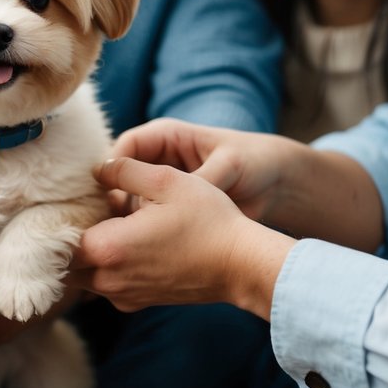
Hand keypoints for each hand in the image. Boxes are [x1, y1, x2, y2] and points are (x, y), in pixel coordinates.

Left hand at [70, 158, 293, 320]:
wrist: (243, 265)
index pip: (59, 239)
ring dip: (89, 252)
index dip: (63, 218)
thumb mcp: (166, 180)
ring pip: (86, 275)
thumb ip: (123, 169)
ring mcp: (124, 296)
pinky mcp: (139, 302)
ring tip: (108, 222)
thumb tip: (97, 169)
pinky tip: (127, 241)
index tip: (76, 200)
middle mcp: (109, 281)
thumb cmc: (208, 221)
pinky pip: (107, 284)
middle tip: (88, 209)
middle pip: (66, 262)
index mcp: (108, 249)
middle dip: (71, 238)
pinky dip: (107, 265)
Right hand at [113, 119, 380, 249]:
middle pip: (119, 178)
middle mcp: (157, 160)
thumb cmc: (254, 162)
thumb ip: (202, 178)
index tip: (110, 196)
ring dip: (126, 220)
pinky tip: (143, 251)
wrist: (277, 183)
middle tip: (112, 225)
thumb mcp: (229, 166)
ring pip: (127, 201)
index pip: (124, 149)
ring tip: (126, 241)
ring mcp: (161, 186)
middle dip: (113, 200)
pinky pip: (144, 219)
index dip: (112, 171)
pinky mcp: (167, 208)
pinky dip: (141, 233)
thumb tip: (177, 200)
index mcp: (165, 136)